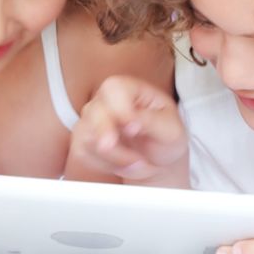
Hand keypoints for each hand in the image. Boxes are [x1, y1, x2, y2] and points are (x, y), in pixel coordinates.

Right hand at [70, 75, 187, 185]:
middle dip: (108, 136)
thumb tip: (130, 122)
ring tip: (137, 162)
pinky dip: (103, 165)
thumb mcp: (170, 130)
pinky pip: (82, 152)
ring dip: (113, 157)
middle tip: (130, 156)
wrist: (157, 161)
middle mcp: (106, 101)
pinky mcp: (83, 140)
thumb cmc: (165, 139)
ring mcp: (91, 120)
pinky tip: (122, 165)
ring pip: (86, 136)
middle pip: (93, 111)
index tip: (133, 128)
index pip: (113, 88)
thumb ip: (150, 122)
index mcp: (130, 90)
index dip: (120, 108)